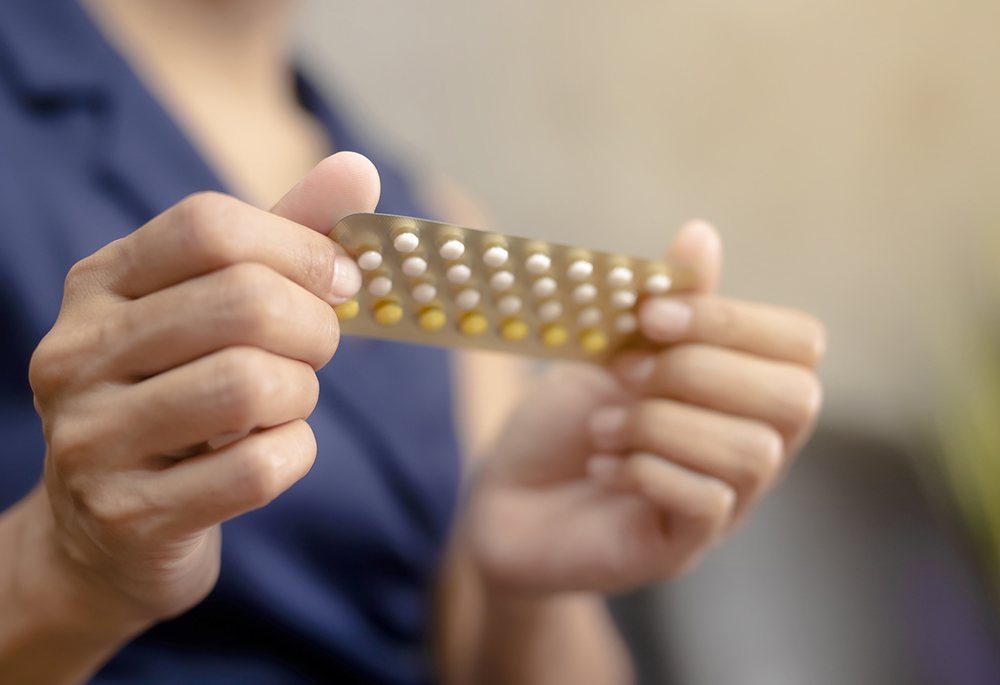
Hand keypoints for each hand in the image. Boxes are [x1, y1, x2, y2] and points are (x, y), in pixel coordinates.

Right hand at [26, 152, 378, 624]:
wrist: (104, 535)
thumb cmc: (179, 396)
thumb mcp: (216, 308)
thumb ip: (285, 237)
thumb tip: (360, 169)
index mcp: (100, 284)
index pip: (208, 225)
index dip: (299, 247)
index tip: (340, 279)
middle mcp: (78, 353)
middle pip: (242, 300)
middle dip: (315, 327)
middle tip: (319, 349)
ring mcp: (92, 438)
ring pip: (251, 385)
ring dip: (302, 394)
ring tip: (288, 402)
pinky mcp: (128, 514)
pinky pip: (258, 468)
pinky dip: (294, 454)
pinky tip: (271, 453)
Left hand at [464, 220, 824, 594]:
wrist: (509, 499)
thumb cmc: (565, 422)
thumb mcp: (608, 350)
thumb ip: (661, 303)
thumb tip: (700, 232)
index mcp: (742, 389)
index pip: (800, 344)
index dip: (732, 320)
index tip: (651, 314)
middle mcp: (752, 447)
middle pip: (794, 399)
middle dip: (700, 370)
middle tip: (625, 371)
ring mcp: (727, 504)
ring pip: (751, 453)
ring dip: (662, 424)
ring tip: (603, 425)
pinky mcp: (684, 547)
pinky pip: (706, 504)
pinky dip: (645, 471)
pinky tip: (602, 465)